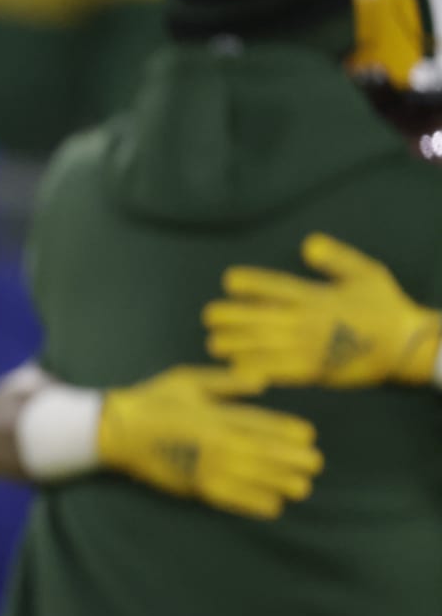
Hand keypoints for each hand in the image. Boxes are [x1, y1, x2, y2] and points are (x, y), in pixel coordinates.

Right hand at [97, 366, 321, 519]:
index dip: (286, 431)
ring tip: (301, 487)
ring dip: (279, 483)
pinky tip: (273, 506)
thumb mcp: (187, 380)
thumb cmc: (153, 400)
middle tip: (315, 465)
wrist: (116, 430)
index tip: (308, 436)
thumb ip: (225, 382)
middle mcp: (215, 441)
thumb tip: (261, 382)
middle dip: (292, 460)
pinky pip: (230, 497)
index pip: (259, 423)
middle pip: (262, 452)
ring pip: (252, 477)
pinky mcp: (194, 486)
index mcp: (215, 414)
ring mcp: (205, 466)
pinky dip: (252, 503)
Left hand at [203, 233, 441, 388]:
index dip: (250, 283)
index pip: (275, 286)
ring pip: (261, 346)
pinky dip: (256, 370)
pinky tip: (236, 368)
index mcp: (316, 296)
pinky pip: (278, 372)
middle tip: (210, 316)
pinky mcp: (314, 371)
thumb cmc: (383, 306)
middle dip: (230, 317)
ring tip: (214, 342)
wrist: (406, 346)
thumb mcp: (366, 273)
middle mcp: (307, 322)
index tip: (229, 281)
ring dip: (234, 344)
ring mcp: (309, 348)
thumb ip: (336, 258)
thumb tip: (309, 243)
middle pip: (258, 318)